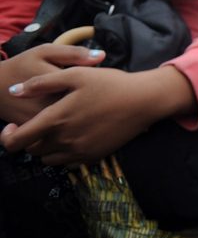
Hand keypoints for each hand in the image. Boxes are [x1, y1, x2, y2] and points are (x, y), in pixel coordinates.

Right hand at [0, 45, 105, 124]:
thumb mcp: (45, 52)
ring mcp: (45, 122)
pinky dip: (71, 124)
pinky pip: (63, 131)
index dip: (101, 84)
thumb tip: (102, 56)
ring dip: (84, 114)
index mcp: (59, 83)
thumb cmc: (22, 66)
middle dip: (94, 100)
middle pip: (86, 106)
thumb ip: (73, 53)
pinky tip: (72, 114)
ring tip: (85, 105)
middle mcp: (52, 106)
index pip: (92, 86)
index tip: (102, 80)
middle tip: (94, 94)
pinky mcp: (38, 132)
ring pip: (76, 121)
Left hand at [0, 65, 194, 164]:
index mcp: (56, 119)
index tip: (13, 126)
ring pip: (47, 159)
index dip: (7, 137)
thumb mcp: (75, 75)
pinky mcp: (93, 156)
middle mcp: (64, 140)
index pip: (16, 142)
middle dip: (29, 139)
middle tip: (40, 124)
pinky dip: (63, 153)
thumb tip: (13, 91)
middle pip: (31, 151)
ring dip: (45, 148)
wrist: (144, 100)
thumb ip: (41, 83)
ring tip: (57, 130)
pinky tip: (74, 136)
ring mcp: (79, 151)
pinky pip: (67, 162)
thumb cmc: (110, 84)